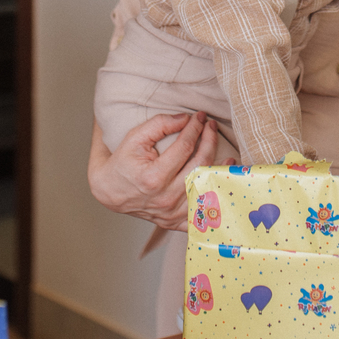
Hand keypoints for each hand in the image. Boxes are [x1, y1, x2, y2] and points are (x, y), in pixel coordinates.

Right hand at [87, 112, 218, 230]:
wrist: (108, 192)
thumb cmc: (121, 163)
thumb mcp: (134, 139)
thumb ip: (159, 124)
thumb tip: (186, 119)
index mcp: (153, 178)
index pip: (185, 147)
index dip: (195, 128)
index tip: (200, 116)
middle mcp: (165, 198)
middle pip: (200, 165)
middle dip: (210, 141)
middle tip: (211, 127)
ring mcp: (171, 213)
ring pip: (205, 188)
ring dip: (219, 170)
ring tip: (230, 155)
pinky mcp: (175, 221)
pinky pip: (201, 213)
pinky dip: (214, 199)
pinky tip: (223, 184)